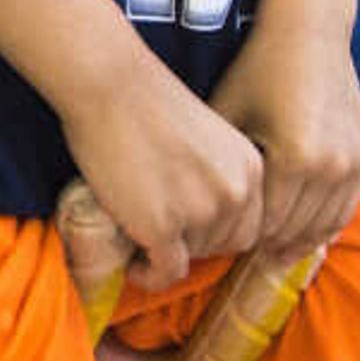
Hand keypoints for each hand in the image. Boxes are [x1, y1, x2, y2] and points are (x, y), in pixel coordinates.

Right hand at [59, 56, 263, 294]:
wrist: (109, 84)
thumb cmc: (145, 102)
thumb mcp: (207, 138)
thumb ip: (217, 175)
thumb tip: (205, 219)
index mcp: (250, 166)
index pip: (251, 224)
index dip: (218, 232)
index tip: (189, 230)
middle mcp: (236, 192)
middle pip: (225, 246)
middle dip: (195, 244)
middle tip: (162, 235)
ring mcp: (201, 211)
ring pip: (194, 259)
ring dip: (168, 257)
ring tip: (142, 241)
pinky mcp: (164, 227)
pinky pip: (166, 272)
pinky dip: (149, 276)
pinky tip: (133, 266)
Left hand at [207, 21, 359, 256]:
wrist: (311, 32)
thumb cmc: (258, 69)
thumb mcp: (227, 113)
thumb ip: (216, 163)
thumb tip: (187, 204)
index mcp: (295, 159)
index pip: (265, 224)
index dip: (239, 238)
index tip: (219, 244)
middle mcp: (331, 166)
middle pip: (294, 230)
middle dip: (265, 245)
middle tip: (238, 256)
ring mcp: (354, 163)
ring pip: (323, 227)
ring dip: (295, 242)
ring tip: (268, 252)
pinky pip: (345, 210)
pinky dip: (323, 227)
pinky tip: (299, 234)